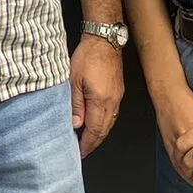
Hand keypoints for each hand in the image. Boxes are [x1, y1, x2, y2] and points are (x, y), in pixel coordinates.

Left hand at [70, 34, 124, 157]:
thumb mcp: (74, 80)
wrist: (104, 39)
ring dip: (99, 134)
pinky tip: (97, 123)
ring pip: (110, 123)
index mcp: (100, 101)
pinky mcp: (118, 91)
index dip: (87, 144)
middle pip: (104, 130)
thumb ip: (75, 104)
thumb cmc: (88, 56)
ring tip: (88, 140)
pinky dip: (104, 123)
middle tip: (83, 150)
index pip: (94, 130)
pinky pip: (113, 113)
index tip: (80, 152)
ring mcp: (117, 97)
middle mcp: (112, 102)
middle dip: (93, 143)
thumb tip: (76, 124)